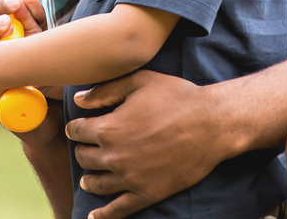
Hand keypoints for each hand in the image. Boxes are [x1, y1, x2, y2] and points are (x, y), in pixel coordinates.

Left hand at [65, 71, 225, 218]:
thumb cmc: (177, 98)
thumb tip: (79, 100)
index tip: (79, 127)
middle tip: (88, 148)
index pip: (77, 131)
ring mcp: (130, 178)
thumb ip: (106, 90)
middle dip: (83, 151)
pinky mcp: (147, 193)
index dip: (76, 127)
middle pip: (84, 157)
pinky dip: (104, 215)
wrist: (211, 124)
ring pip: (96, 183)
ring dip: (89, 179)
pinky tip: (94, 216)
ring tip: (88, 178)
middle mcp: (114, 156)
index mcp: (109, 128)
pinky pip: (119, 209)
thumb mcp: (140, 82)